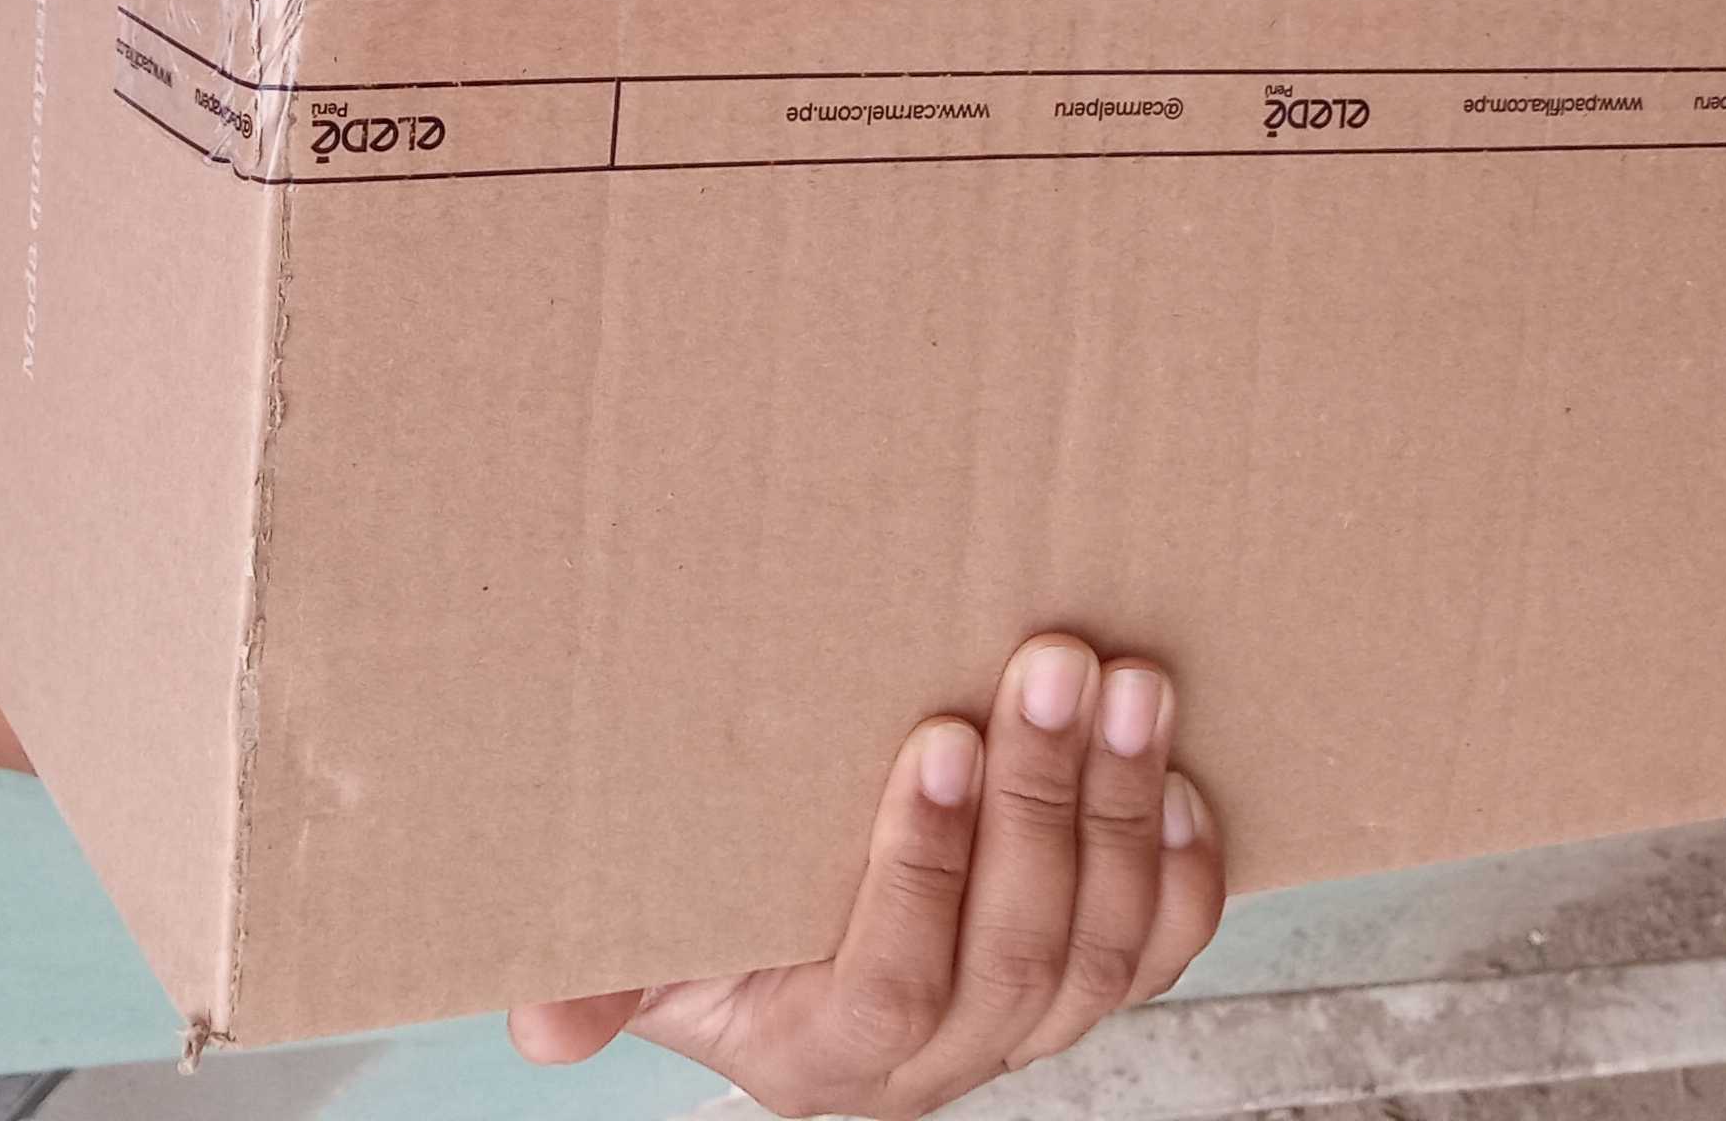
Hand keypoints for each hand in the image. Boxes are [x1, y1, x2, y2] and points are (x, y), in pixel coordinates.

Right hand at [507, 632, 1224, 1117]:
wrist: (788, 925)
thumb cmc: (709, 912)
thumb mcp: (640, 939)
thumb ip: (603, 971)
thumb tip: (542, 1027)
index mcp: (819, 1057)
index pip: (891, 990)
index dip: (925, 873)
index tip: (937, 741)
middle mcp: (934, 1062)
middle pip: (1016, 956)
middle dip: (1043, 798)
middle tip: (1052, 663)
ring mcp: (1021, 1027)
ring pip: (1102, 946)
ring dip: (1119, 805)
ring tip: (1126, 682)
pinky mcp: (1089, 985)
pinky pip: (1161, 948)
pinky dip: (1184, 864)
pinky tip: (1176, 769)